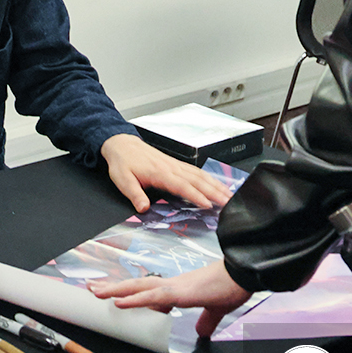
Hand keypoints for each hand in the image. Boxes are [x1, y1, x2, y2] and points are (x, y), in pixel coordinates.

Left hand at [90, 260, 252, 337]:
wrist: (246, 272)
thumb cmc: (232, 285)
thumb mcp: (216, 309)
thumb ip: (206, 320)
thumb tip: (201, 332)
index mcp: (178, 289)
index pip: (148, 290)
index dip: (129, 292)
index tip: (113, 294)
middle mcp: (172, 285)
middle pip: (136, 286)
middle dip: (113, 288)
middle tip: (92, 289)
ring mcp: (175, 287)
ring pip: (138, 288)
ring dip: (116, 290)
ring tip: (97, 292)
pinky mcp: (181, 292)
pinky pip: (152, 296)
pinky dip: (134, 299)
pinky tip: (119, 301)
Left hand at [99, 134, 234, 211]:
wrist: (121, 144)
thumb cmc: (123, 162)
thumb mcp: (123, 180)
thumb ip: (134, 195)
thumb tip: (143, 208)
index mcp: (160, 172)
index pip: (182, 186)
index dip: (196, 196)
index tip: (208, 205)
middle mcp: (171, 167)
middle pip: (198, 180)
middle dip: (215, 192)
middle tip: (229, 203)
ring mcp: (175, 165)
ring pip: (200, 175)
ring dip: (216, 185)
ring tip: (229, 195)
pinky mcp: (176, 164)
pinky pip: (196, 171)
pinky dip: (209, 178)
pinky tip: (216, 184)